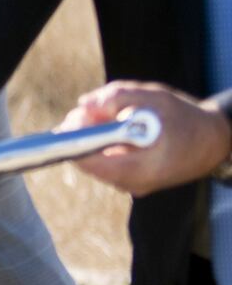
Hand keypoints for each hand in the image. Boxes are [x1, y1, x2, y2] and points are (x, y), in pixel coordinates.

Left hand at [61, 82, 231, 195]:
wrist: (214, 141)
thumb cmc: (185, 118)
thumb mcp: (154, 97)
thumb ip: (117, 97)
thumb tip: (83, 104)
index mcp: (145, 167)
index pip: (94, 163)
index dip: (76, 141)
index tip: (71, 120)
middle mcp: (137, 184)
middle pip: (90, 164)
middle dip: (83, 137)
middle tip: (85, 113)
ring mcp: (135, 187)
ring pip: (96, 165)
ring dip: (93, 141)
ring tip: (104, 118)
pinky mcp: (133, 184)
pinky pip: (107, 165)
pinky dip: (104, 148)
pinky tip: (114, 131)